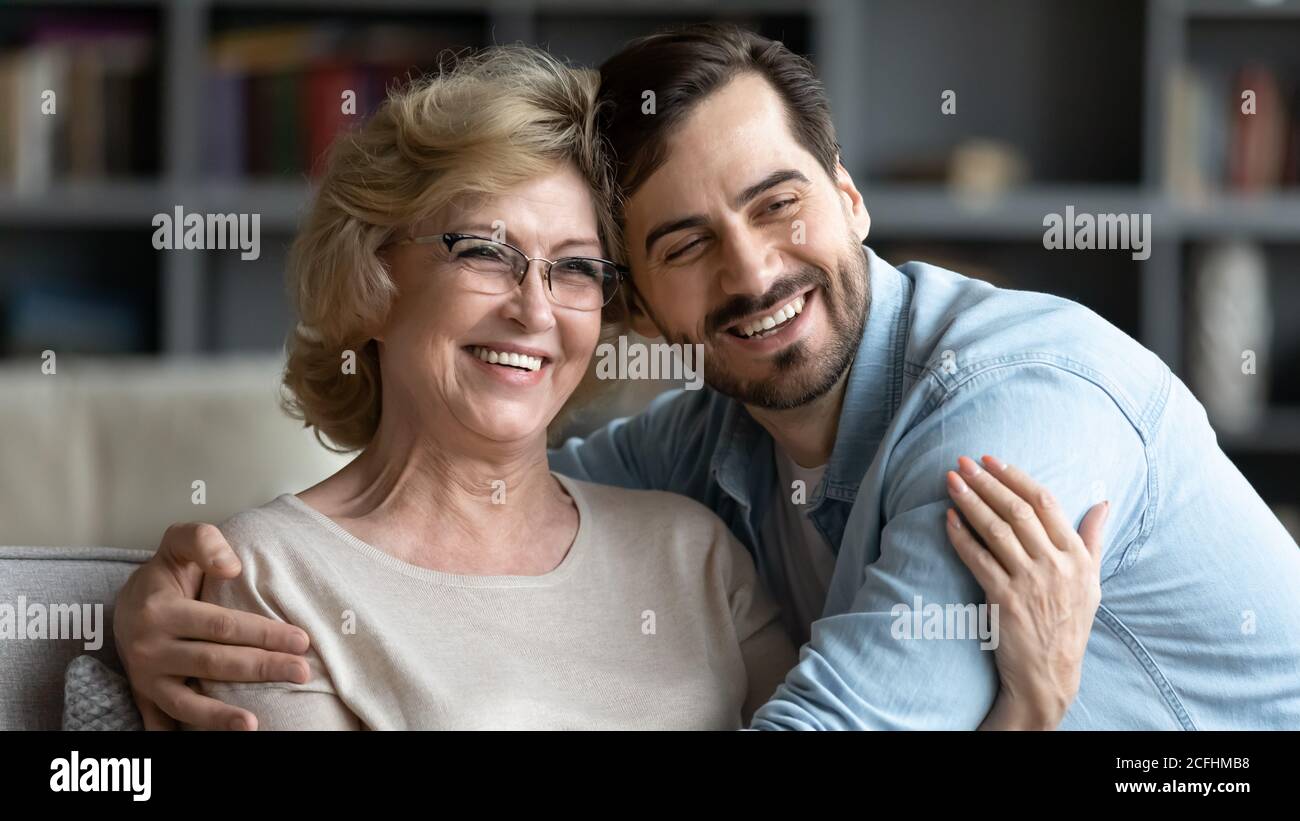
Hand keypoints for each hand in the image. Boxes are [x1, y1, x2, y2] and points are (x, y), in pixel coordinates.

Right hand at [113, 522, 311, 729]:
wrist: (126, 601)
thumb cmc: (167, 572)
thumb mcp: (179, 543)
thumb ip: (204, 541)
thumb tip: (232, 568)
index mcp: (161, 611)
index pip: (222, 626)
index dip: (263, 633)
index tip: (301, 639)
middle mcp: (149, 648)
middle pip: (214, 663)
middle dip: (262, 668)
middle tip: (302, 672)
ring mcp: (146, 677)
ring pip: (187, 702)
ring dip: (221, 716)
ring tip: (254, 724)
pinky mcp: (145, 696)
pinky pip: (165, 722)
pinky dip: (187, 733)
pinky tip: (222, 737)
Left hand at [944, 455, 1108, 730]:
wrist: (1050, 674)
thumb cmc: (1069, 624)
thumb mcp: (1092, 582)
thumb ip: (1093, 540)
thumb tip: (1105, 503)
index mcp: (1077, 557)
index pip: (1045, 503)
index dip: (1016, 477)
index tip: (992, 460)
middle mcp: (1056, 565)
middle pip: (1017, 511)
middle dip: (987, 482)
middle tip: (963, 462)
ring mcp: (1030, 582)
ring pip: (996, 530)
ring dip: (970, 501)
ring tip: (951, 481)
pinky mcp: (1004, 600)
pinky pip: (978, 559)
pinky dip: (961, 536)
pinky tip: (948, 518)